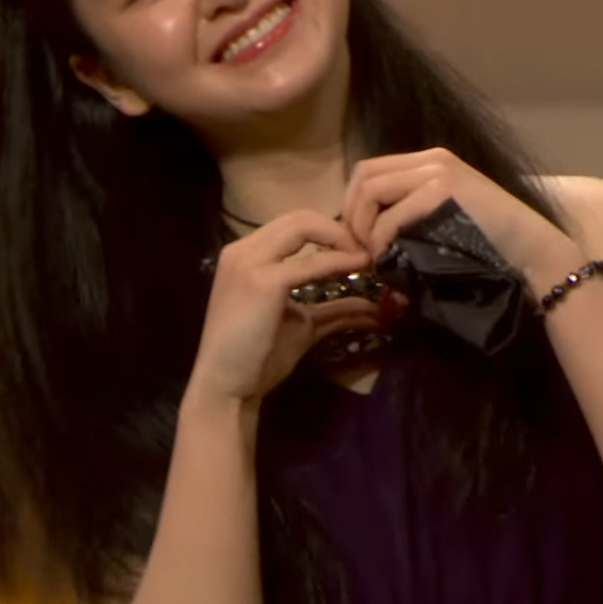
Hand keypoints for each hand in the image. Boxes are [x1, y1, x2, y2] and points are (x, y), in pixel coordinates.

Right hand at [189, 211, 380, 402]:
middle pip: (299, 217)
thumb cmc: (256, 357)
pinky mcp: (263, 282)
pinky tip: (360, 267)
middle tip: (367, 248)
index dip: (329, 231)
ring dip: (340, 237)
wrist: (225, 387)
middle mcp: (243, 250)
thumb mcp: (303, 325)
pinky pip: (310, 262)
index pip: (293, 225)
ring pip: (302, 225)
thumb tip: (377, 309)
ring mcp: (250, 262)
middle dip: (338, 228)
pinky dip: (339, 261)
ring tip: (365, 255)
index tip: (358, 249)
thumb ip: (336, 311)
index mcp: (246, 255)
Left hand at [342, 147, 577, 279]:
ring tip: (374, 255)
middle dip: (352, 215)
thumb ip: (410, 215)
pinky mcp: (443, 191)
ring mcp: (438, 171)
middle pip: (363, 176)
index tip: (359, 239)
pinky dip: (381, 239)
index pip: (369, 171)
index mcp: (430, 162)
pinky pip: (391, 214)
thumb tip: (369, 236)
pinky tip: (388, 257)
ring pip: (370, 191)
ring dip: (363, 227)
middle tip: (361, 249)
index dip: (352, 205)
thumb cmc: (490, 244)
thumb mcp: (443, 221)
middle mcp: (432, 159)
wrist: (531, 249)